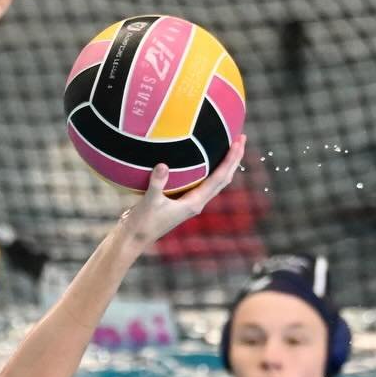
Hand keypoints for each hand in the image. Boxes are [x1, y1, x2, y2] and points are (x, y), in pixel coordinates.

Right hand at [118, 135, 246, 249]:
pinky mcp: (181, 201)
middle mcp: (197, 203)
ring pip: (215, 182)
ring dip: (224, 165)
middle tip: (241, 138)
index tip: (238, 141)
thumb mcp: (149, 202)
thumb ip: (157, 183)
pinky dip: (209, 170)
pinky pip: (202, 183)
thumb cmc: (142, 223)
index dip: (230, 159)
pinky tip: (204, 161)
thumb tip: (162, 165)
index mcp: (194, 203)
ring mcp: (190, 202)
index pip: (219, 178)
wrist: (135, 238)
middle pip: (223, 179)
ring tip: (229, 147)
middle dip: (234, 159)